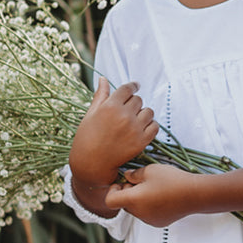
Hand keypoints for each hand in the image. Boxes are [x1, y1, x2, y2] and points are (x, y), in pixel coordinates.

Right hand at [69, 79, 157, 212]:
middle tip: (127, 111)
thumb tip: (103, 79)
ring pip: (149, 111)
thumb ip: (101, 96)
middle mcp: (124, 116)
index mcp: (110, 107)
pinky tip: (141, 128)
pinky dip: (150, 126)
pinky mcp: (141, 141)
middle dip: (133, 103)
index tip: (135, 86)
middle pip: (138, 100)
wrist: (91, 163)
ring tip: (134, 120)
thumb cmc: (87, 138)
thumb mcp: (90, 114)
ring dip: (143, 114)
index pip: (128, 89)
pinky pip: (155, 126)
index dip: (133, 86)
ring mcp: (134, 128)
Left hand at [104, 164, 202, 227]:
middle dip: (128, 193)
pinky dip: (150, 206)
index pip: (110, 201)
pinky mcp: (159, 222)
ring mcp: (149, 220)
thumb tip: (127, 176)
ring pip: (136, 209)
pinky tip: (164, 197)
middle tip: (142, 182)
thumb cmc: (172, 180)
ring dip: (140, 200)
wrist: (196, 194)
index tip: (123, 182)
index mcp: (133, 200)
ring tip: (156, 188)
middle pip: (124, 204)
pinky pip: (148, 214)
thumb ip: (134, 174)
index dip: (113, 190)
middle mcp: (138, 213)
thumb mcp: (151, 170)